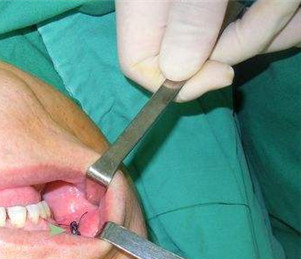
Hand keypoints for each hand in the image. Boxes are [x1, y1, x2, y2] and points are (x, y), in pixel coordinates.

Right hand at [115, 0, 300, 100]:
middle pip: (190, 57)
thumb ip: (189, 19)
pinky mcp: (225, 1)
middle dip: (239, 46)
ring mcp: (198, 7)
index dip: (177, 83)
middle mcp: (168, 11)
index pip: (139, 65)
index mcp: (146, 7)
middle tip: (277, 11)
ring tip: (292, 4)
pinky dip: (276, 23)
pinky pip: (247, 24)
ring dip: (268, 32)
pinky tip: (293, 14)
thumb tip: (176, 74)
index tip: (223, 74)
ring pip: (226, 41)